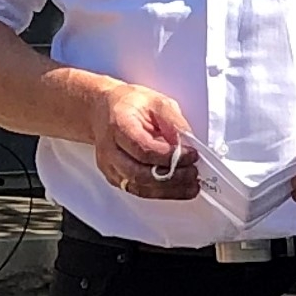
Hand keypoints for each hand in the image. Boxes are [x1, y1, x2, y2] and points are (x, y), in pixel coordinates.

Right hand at [89, 80, 203, 199]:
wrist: (102, 110)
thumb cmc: (129, 105)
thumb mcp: (156, 102)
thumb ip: (173, 121)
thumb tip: (188, 142)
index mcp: (119, 125)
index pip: (144, 149)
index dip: (170, 156)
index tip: (192, 155)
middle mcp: (110, 149)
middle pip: (140, 173)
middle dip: (172, 177)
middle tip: (193, 173)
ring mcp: (110, 166)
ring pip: (139, 187)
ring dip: (169, 190)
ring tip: (190, 186)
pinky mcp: (115, 177)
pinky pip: (138, 191)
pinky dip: (160, 193)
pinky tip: (177, 189)